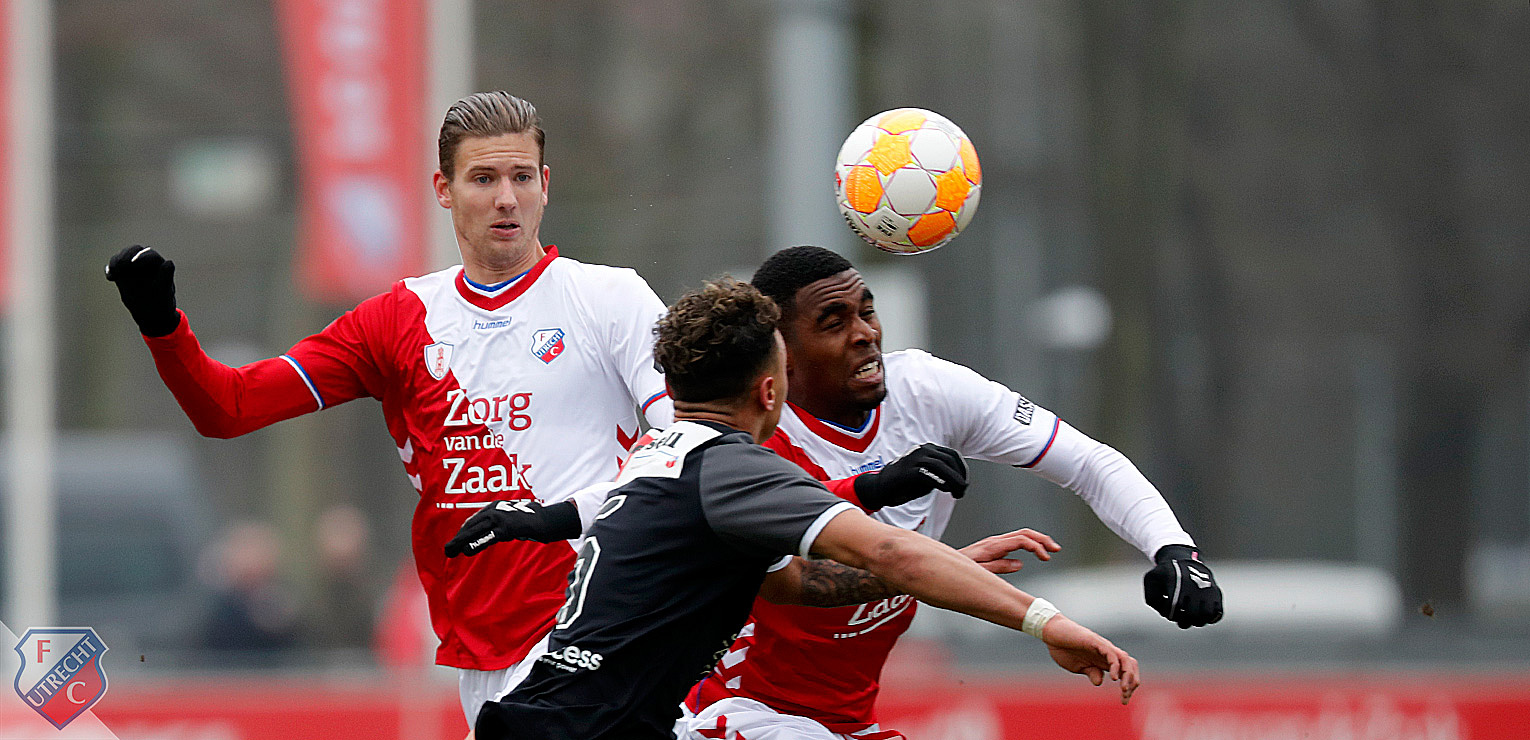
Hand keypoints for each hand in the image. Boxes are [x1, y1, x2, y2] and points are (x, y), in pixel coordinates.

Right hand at [105, 245, 180, 336]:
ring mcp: (133, 265)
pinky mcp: (122, 272)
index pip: (150, 255)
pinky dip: (111, 269)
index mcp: (159, 264)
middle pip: (134, 251)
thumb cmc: (161, 302)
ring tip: (114, 274)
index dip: (142, 257)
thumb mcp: (164, 293)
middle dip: (126, 256)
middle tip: (118, 267)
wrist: (151, 314)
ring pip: (123, 257)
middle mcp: (146, 261)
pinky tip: (111, 277)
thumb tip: (169, 262)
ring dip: (116, 262)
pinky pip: (115, 266)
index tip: (132, 263)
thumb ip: (166, 278)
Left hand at [444, 499, 581, 556]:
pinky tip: (466, 550)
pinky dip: (475, 544)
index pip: (473, 521)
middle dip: (458, 538)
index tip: (456, 542)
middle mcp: (494, 510)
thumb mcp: (511, 519)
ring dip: (460, 542)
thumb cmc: (531, 520)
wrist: (547, 520)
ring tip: (451, 552)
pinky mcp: (507, 528)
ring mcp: (500, 518)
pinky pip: (487, 537)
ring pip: (475, 531)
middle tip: (447, 550)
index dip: (463, 532)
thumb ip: (499, 524)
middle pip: (471, 526)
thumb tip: (487, 535)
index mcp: (494, 507)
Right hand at [853, 443, 968, 509]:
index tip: (964, 483)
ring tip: (957, 493)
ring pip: (942, 466)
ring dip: (954, 481)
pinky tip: (946, 490)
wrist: (880, 488)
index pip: (953, 455)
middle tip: (962, 492)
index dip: (963, 470)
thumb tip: (958, 480)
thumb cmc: (905, 484)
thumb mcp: (927, 475)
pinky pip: (929, 475)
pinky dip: (941, 482)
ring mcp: (914, 458)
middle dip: (960, 477)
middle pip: (949, 460)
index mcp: (928, 449)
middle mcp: (922, 450)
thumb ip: (941, 474)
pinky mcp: (908, 471)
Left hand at [958, 528, 1059, 574]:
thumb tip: (1019, 564)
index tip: (1046, 558)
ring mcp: (996, 542)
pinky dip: (1030, 543)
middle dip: (1043, 539)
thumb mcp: (980, 571)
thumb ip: (999, 567)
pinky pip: (1017, 540)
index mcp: (994, 545)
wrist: (950, 561)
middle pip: (1025, 533)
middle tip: (1056, 549)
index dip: (1036, 547)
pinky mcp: (996, 546)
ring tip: (1051, 549)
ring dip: (1038, 540)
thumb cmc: (962, 566)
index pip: (1021, 540)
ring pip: (1022, 535)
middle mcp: (996, 541)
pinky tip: (1036, 551)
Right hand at [1040, 615, 1140, 704]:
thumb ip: (1091, 672)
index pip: (1126, 672)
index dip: (1129, 687)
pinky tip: (1113, 677)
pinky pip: (1112, 654)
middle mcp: (1108, 653)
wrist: (1051, 633)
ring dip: (1128, 676)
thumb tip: (1100, 682)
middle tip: (1125, 697)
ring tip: (1123, 689)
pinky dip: (1116, 666)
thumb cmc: (1063, 648)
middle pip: (1131, 666)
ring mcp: (1103, 647)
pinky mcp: (1096, 642)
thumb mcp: (1078, 667)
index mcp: (1104, 661)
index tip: (1124, 701)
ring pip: (1126, 660)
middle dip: (1133, 683)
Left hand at [1143, 544, 1222, 627]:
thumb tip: (1165, 611)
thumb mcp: (1151, 580)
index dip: (1170, 614)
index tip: (1169, 610)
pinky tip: (1202, 615)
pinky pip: (1217, 613)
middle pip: (1191, 614)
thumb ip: (1152, 598)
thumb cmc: (1165, 575)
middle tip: (1181, 621)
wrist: (1183, 560)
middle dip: (1184, 622)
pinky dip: (1211, 618)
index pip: (1174, 606)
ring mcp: (1207, 589)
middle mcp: (1194, 585)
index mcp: (1177, 581)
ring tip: (1192, 618)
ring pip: (1206, 615)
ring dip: (1198, 621)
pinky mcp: (1217, 593)